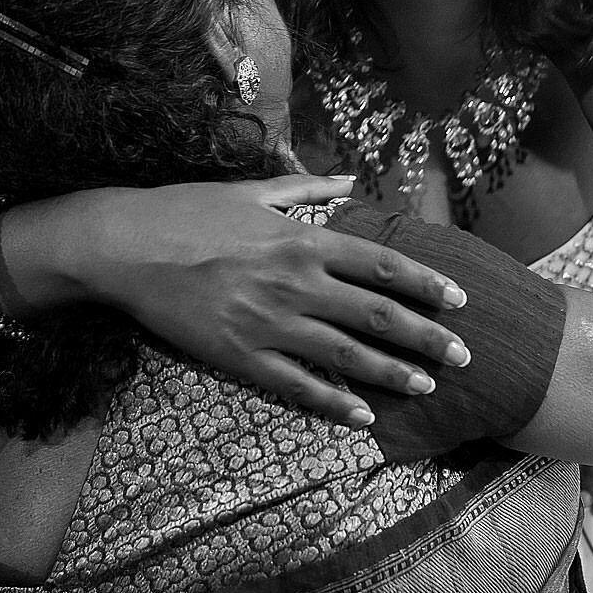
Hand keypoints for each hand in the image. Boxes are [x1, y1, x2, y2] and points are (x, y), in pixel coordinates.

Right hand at [68, 176, 469, 426]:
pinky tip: (363, 416)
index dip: (425, 284)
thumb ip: (307, 186)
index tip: (459, 299)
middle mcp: (295, 282)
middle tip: (465, 355)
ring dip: (393, 373)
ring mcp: (269, 323)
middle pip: (377, 314)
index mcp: (300, 239)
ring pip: (347, 355)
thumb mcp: (251, 190)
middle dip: (427, 336)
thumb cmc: (187, 210)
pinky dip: (335, 402)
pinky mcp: (242, 355)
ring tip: (427, 385)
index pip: (380, 265)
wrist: (126, 246)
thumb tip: (352, 177)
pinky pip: (299, 386)